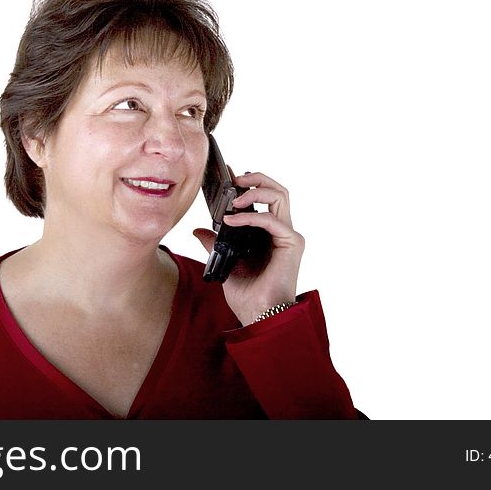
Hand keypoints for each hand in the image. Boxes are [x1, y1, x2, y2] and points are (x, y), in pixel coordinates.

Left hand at [193, 171, 303, 326]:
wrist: (259, 317)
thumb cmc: (248, 295)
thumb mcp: (225, 262)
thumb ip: (215, 243)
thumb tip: (199, 231)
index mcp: (267, 233)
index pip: (262, 198)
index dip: (247, 183)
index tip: (228, 174)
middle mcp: (280, 231)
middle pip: (276, 189)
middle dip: (255, 179)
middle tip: (234, 180)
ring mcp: (288, 235)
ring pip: (280, 195)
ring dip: (255, 190)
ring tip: (234, 197)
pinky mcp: (292, 243)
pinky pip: (271, 219)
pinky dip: (250, 216)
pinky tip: (231, 221)